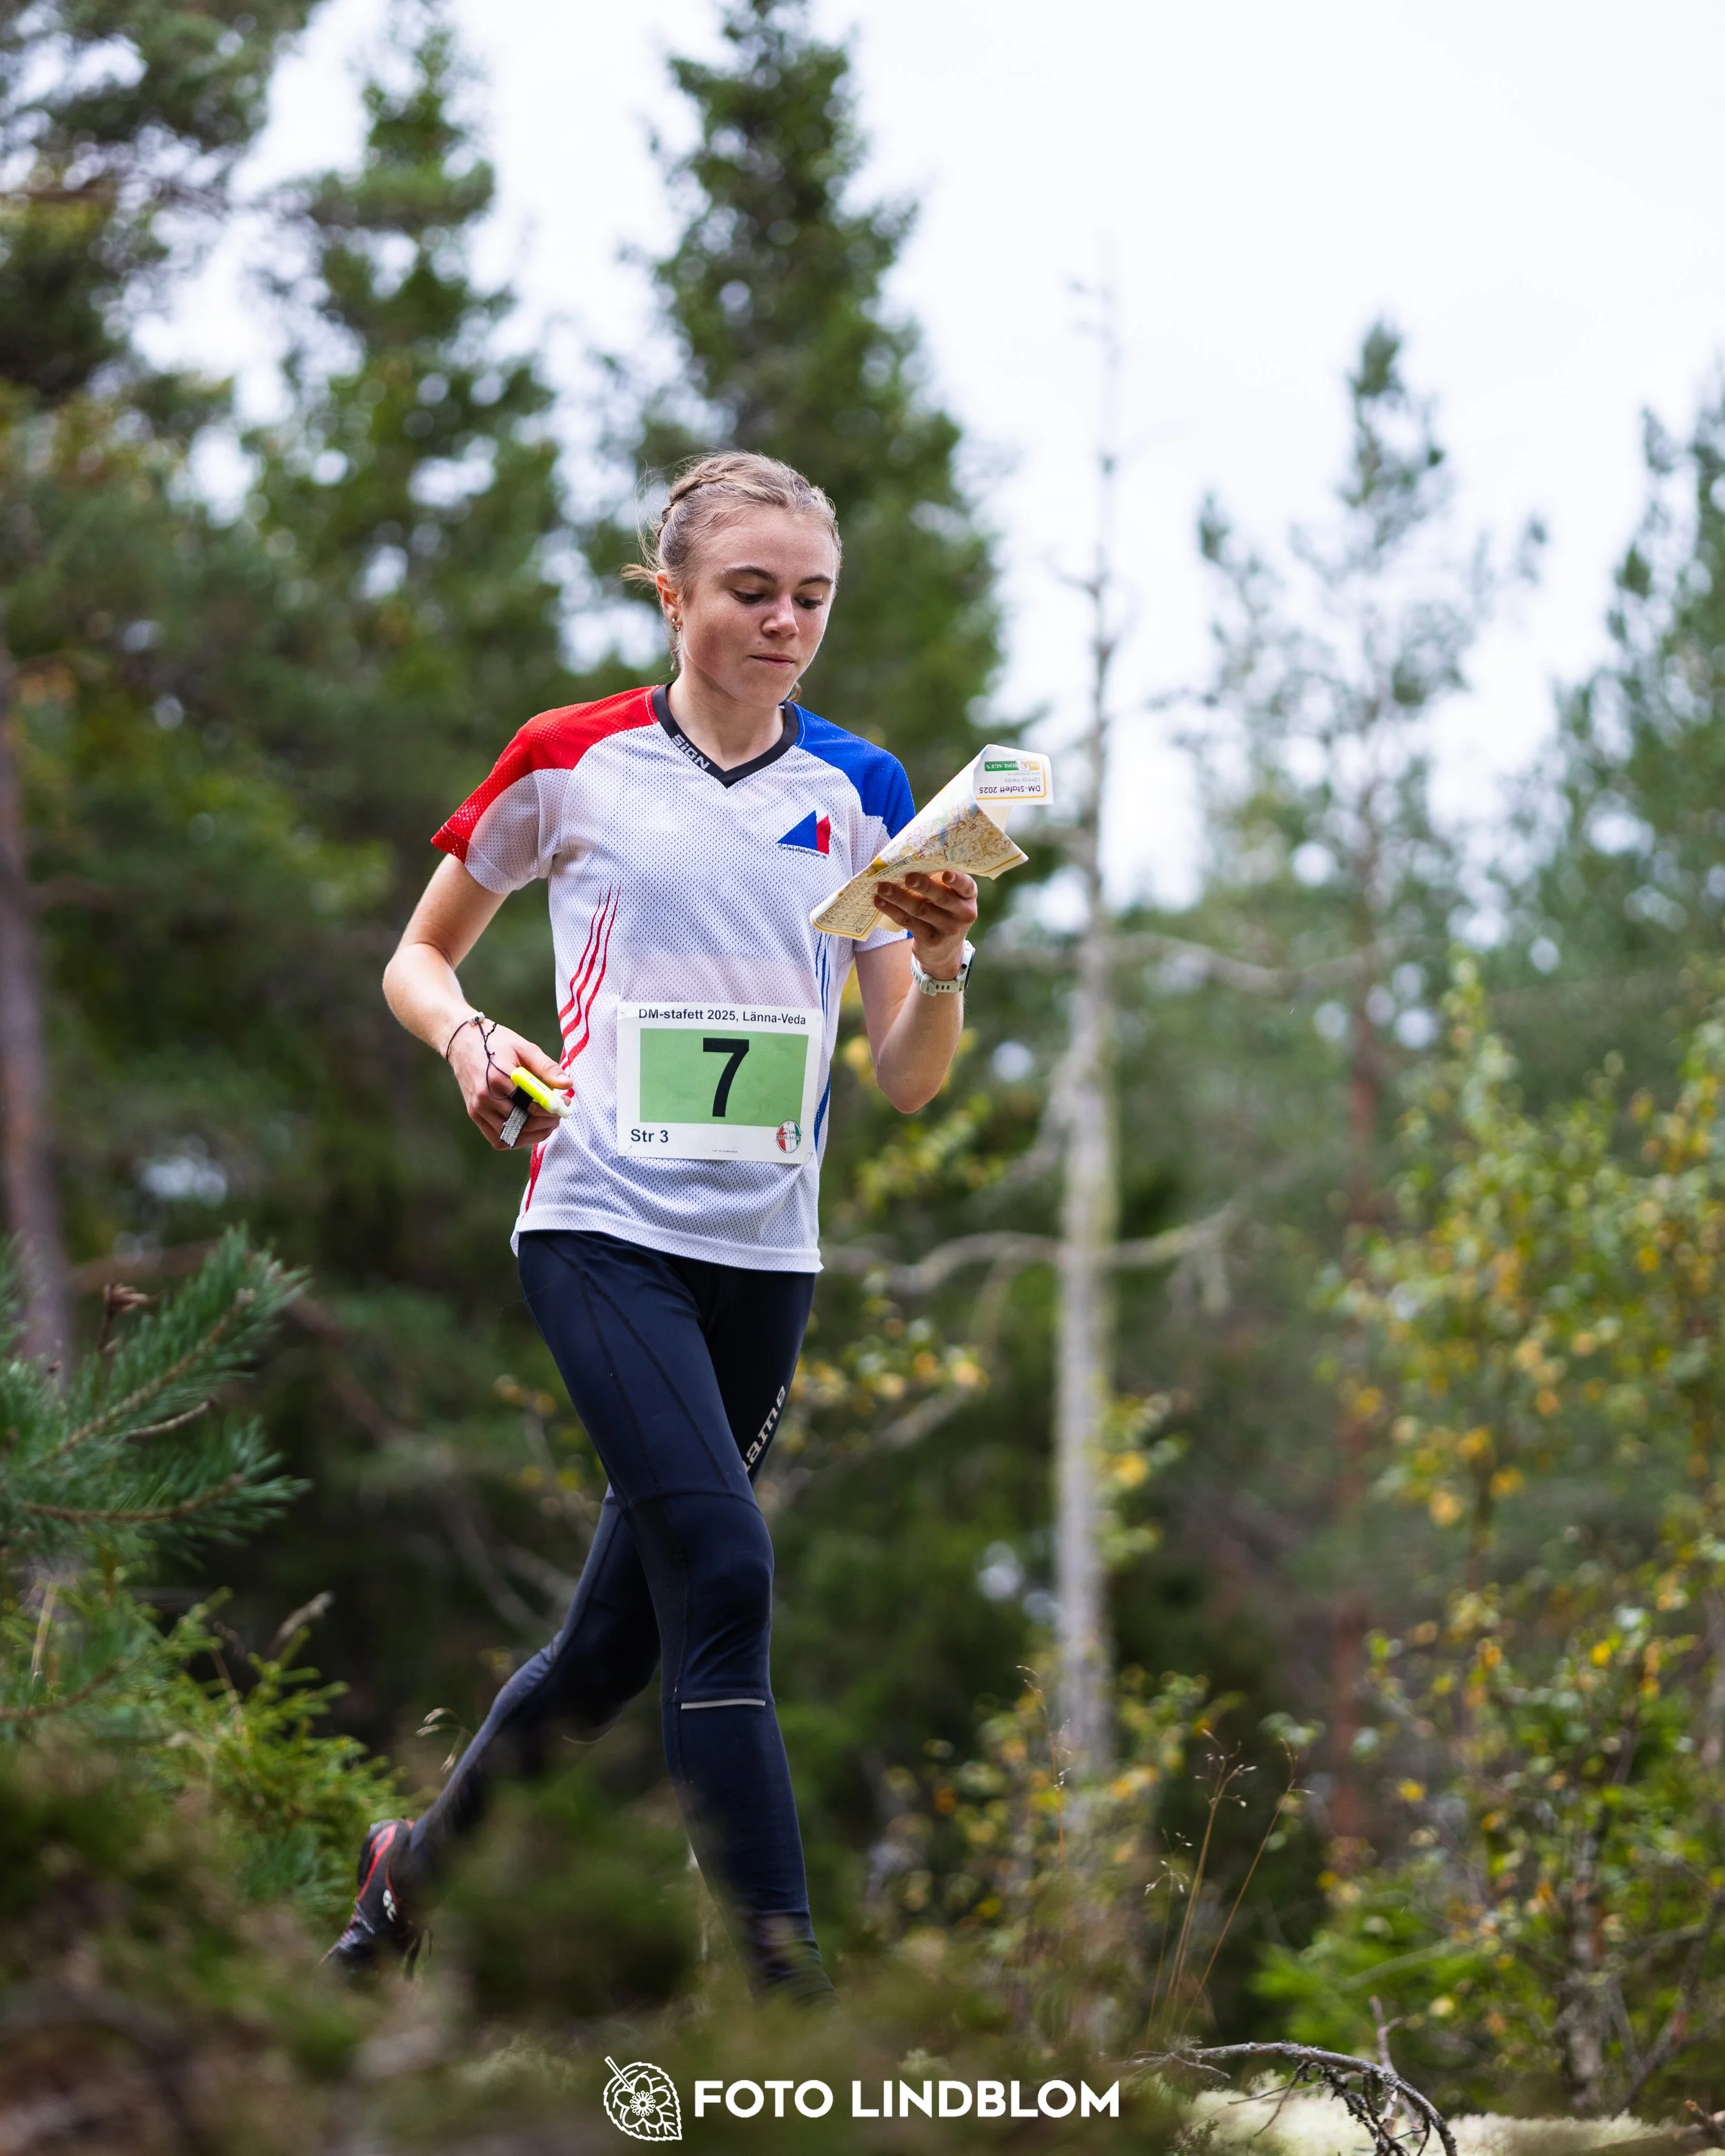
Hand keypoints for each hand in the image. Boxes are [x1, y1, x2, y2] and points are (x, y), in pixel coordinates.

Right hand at [448, 1018, 570, 1150]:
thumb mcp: (525, 1048)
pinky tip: (528, 1127)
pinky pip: (498, 1139)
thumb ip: (547, 1067)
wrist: (462, 1042)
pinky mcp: (474, 1115)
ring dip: (534, 1133)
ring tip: (547, 1121)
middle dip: (546, 1122)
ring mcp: (478, 1109)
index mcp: (499, 1078)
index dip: (552, 1109)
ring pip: (512, 1136)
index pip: (532, 1105)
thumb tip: (567, 1084)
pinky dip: (517, 1138)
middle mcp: (485, 1097)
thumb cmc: (496, 1043)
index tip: (564, 1103)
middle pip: (523, 1123)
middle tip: (558, 1114)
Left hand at [872, 870, 977, 979]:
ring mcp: (947, 929)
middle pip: (942, 898)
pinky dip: (892, 910)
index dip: (957, 881)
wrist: (944, 950)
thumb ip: (939, 880)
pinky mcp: (930, 940)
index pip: (966, 886)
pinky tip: (880, 901)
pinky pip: (908, 922)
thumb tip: (909, 856)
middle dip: (924, 886)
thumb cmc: (944, 911)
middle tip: (908, 877)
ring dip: (900, 897)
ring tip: (883, 887)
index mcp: (968, 896)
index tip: (946, 874)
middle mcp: (962, 913)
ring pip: (921, 910)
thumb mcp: (952, 897)